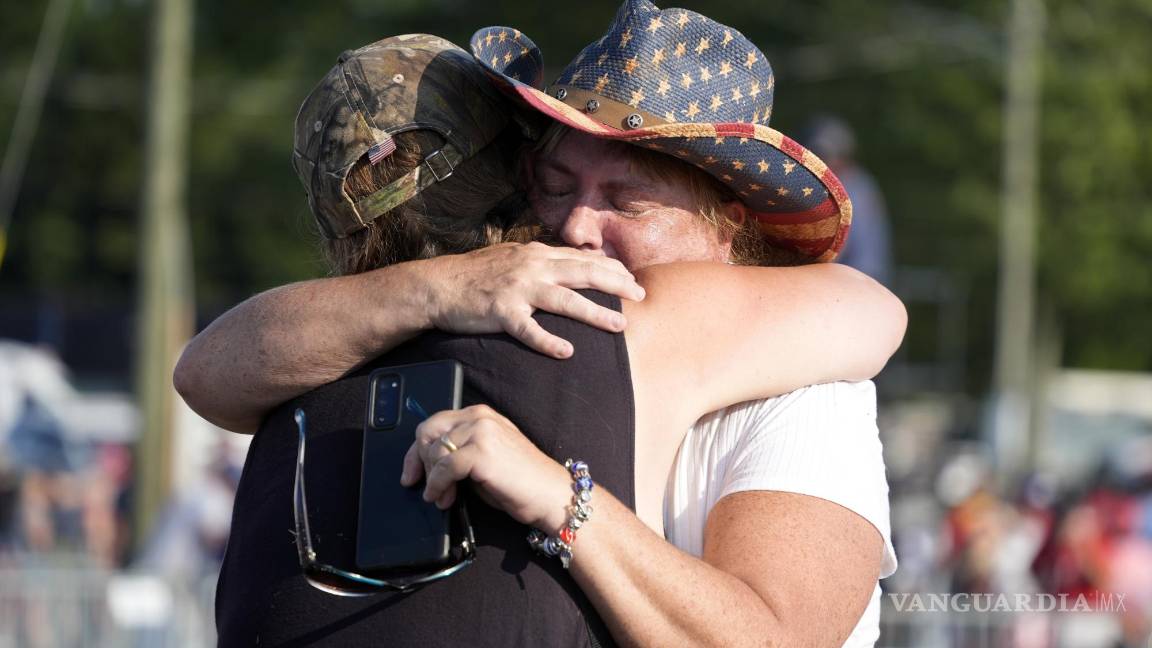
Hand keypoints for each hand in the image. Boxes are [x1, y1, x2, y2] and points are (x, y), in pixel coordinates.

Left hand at [400, 405, 571, 531]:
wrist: (549, 494)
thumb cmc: (520, 481)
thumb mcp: (484, 457)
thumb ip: (459, 451)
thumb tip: (426, 464)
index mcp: (480, 414)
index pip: (434, 423)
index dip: (416, 451)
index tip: (410, 473)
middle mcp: (479, 417)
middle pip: (428, 432)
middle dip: (419, 461)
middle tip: (425, 486)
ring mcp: (481, 432)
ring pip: (434, 451)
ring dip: (432, 479)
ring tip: (442, 497)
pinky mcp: (481, 452)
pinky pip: (444, 468)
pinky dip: (437, 485)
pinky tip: (441, 497)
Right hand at [424, 242, 644, 357]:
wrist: (438, 285)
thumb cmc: (477, 274)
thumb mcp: (514, 257)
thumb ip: (544, 260)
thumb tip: (575, 263)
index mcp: (536, 254)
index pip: (582, 259)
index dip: (611, 269)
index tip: (633, 280)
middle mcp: (531, 267)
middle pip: (583, 274)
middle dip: (616, 284)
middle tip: (640, 296)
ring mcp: (517, 289)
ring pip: (564, 300)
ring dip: (595, 313)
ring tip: (619, 325)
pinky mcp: (500, 311)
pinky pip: (528, 329)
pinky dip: (547, 341)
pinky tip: (566, 352)